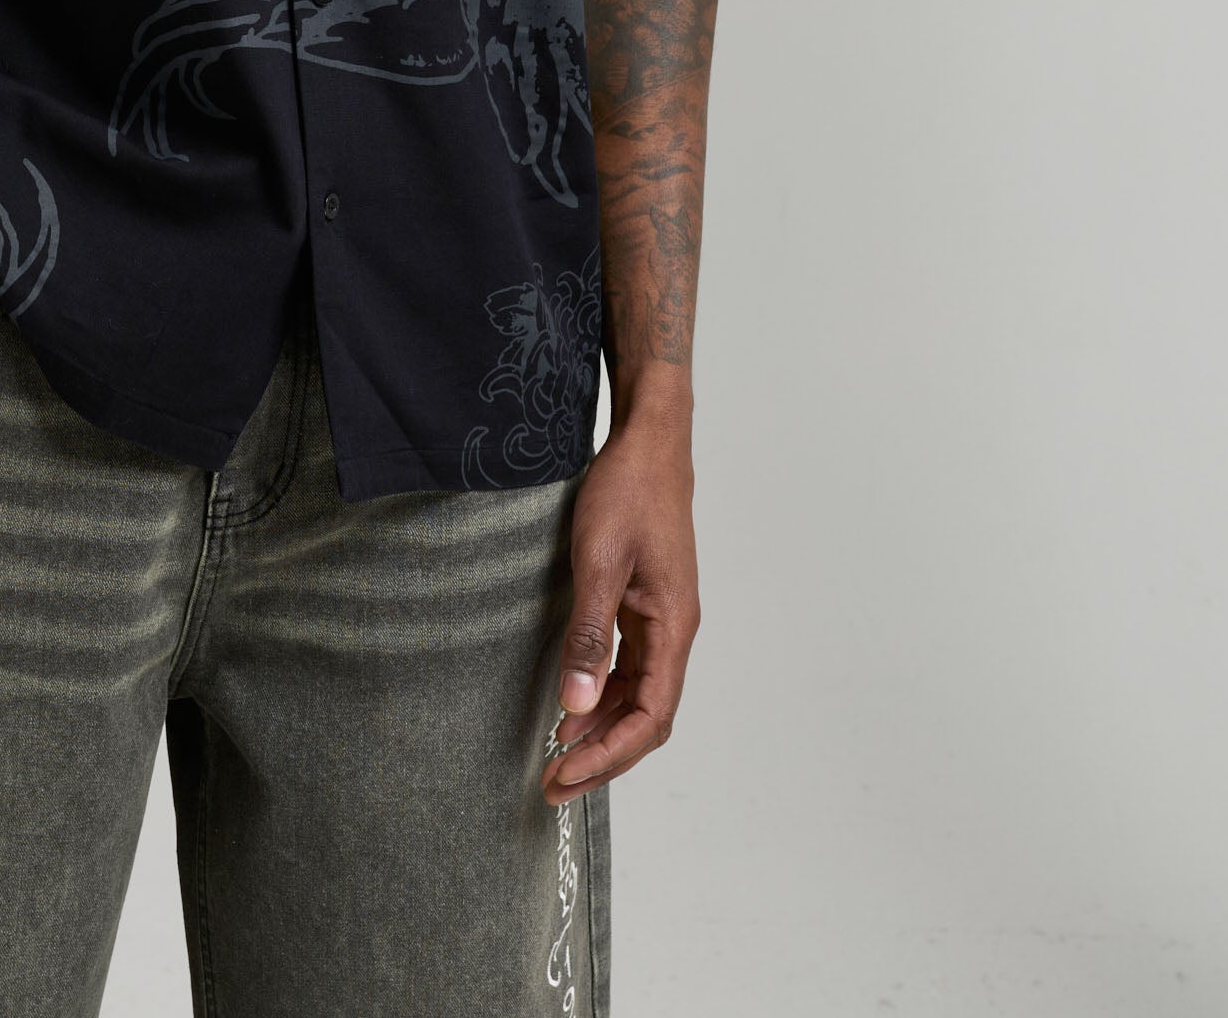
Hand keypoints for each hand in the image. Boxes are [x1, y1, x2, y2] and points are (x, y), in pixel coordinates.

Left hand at [541, 416, 699, 802]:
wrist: (647, 442)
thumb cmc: (628, 491)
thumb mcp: (599, 561)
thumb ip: (589, 635)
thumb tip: (575, 704)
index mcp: (673, 626)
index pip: (650, 715)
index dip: (610, 754)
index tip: (567, 775)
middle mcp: (674, 631)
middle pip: (647, 716)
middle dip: (603, 755)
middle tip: (553, 784)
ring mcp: (661, 619)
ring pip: (638, 695)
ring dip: (601, 729)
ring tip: (557, 756)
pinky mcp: (645, 605)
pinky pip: (629, 668)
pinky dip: (602, 694)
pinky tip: (573, 704)